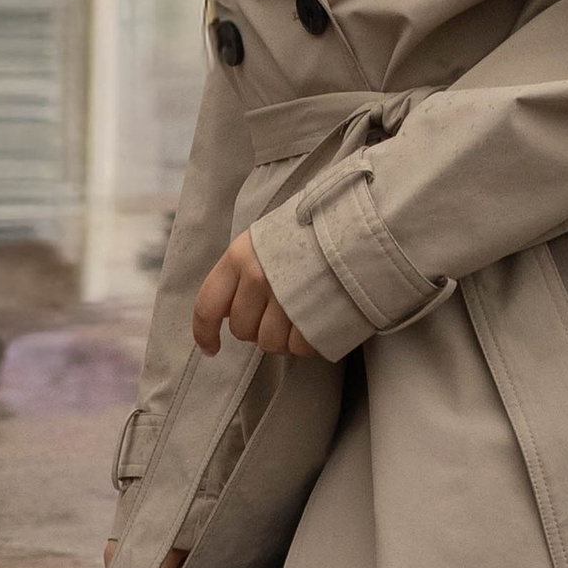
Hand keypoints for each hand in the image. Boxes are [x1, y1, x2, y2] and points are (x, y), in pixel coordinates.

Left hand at [193, 225, 311, 361]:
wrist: (364, 219)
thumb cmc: (314, 227)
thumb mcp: (269, 237)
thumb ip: (246, 268)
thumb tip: (228, 307)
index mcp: (242, 254)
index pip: (208, 304)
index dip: (204, 332)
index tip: (211, 347)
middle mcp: (258, 277)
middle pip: (242, 329)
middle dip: (257, 327)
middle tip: (280, 310)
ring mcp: (285, 300)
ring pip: (270, 343)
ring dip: (284, 337)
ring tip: (302, 312)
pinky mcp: (313, 318)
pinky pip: (299, 348)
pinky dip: (308, 341)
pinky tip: (319, 319)